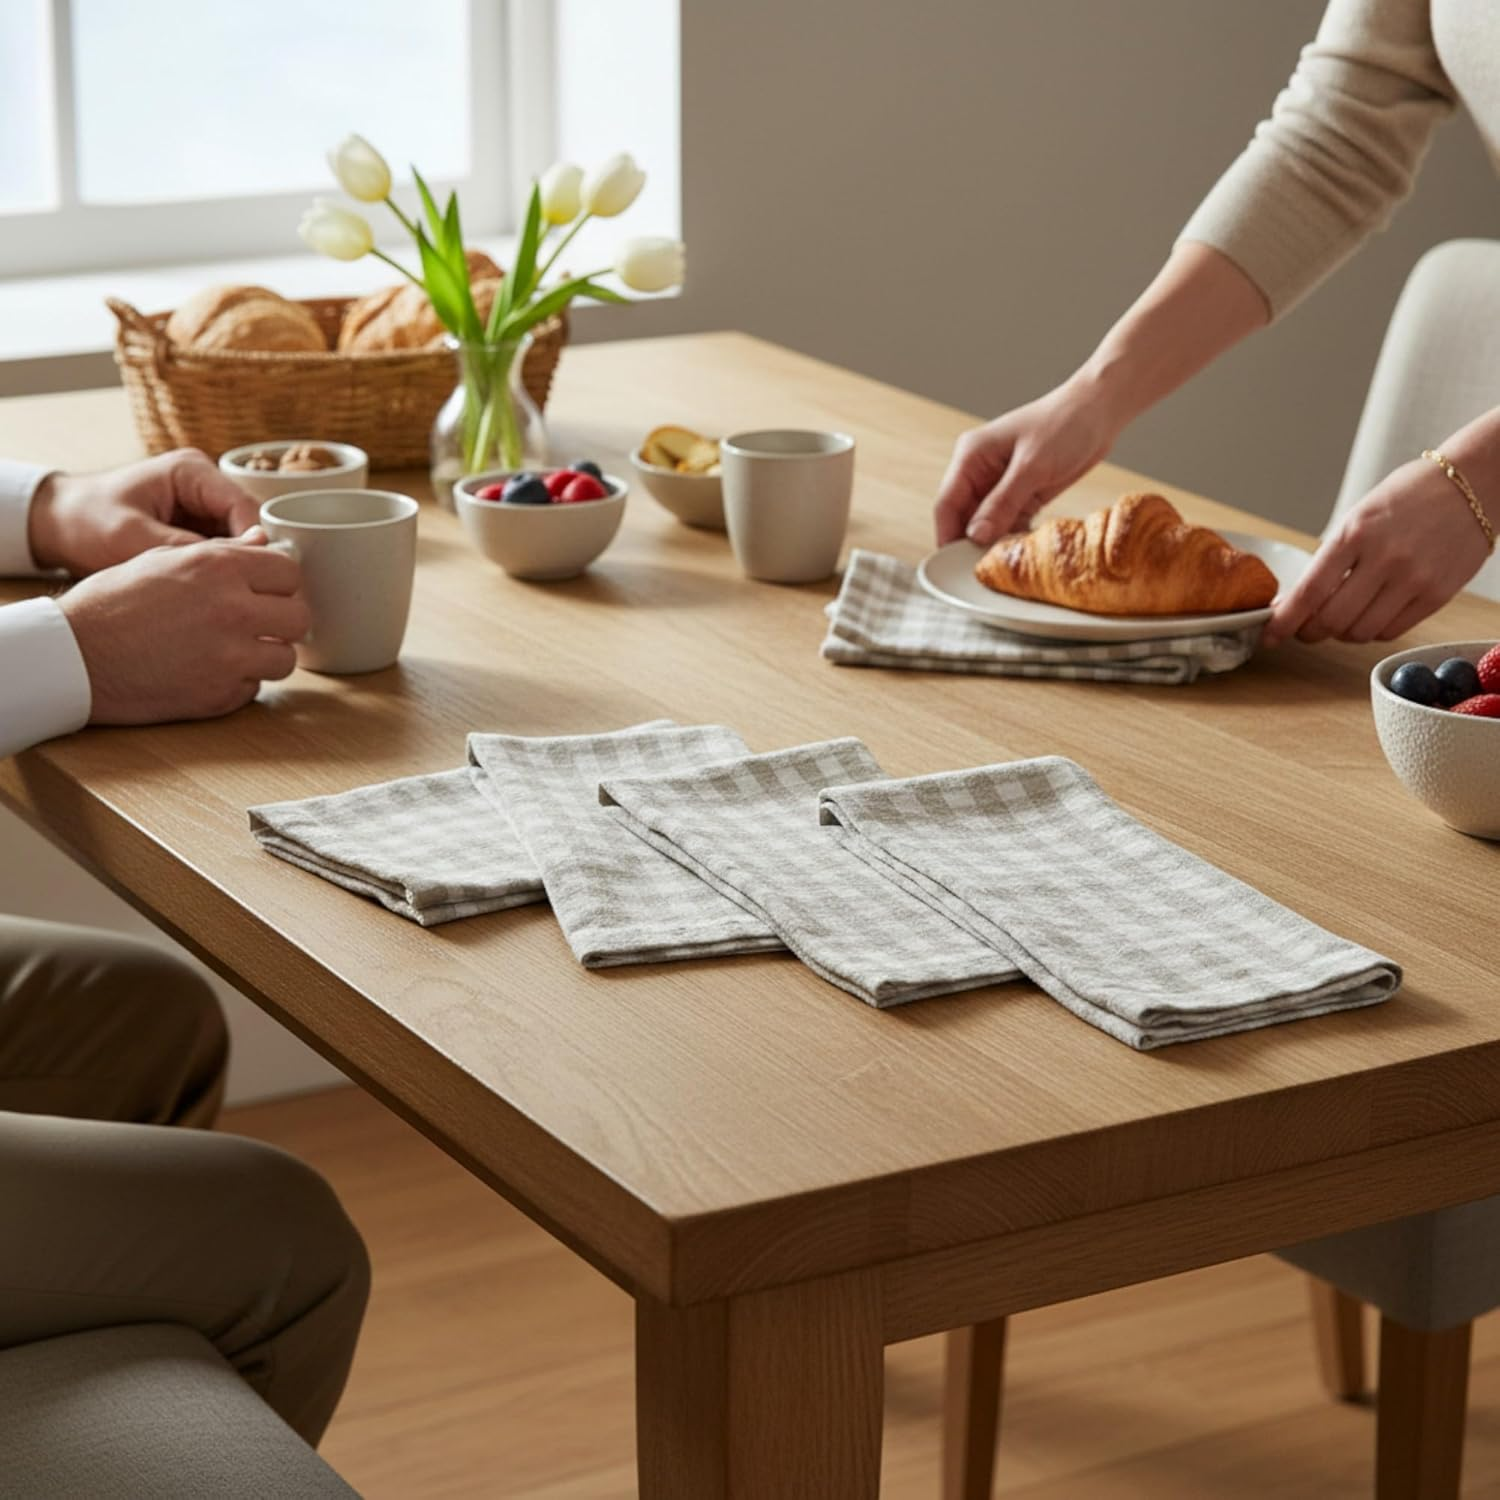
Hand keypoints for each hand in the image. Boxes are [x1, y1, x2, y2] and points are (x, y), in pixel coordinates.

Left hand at [27, 449, 261, 575]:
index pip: (246, 507)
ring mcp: (202, 505)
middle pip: (248, 525)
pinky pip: (222, 550)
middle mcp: (204, 483)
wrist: (56, 525)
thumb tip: (247, 555)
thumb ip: (188, 545)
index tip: (247, 581)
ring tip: (216, 592)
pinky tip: (205, 589)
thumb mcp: (133, 537)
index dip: (254, 546)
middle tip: (232, 593)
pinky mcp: (197, 525)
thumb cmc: (85, 522)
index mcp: (192, 471)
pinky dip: (217, 570)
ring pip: (240, 540)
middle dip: (243, 558)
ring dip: (231, 566)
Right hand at [58, 537, 309, 724]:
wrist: (74, 655)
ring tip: (235, 650)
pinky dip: (239, 683)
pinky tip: (209, 672)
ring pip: (285, 658)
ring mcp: (231, 657)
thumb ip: (222, 554)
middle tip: (259, 623)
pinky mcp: (221, 695)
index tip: (267, 591)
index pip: (290, 572)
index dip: (280, 583)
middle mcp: (234, 610)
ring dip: (266, 655)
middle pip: (299, 617)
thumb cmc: (112, 603)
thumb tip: (264, 545)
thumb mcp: (162, 560)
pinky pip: (254, 688)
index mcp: (220, 568)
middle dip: (282, 620)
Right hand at [933, 374, 1125, 546]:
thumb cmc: (1065, 424)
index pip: (946, 503)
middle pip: (964, 517)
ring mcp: (1000, 483)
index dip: (947, 535)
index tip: (954, 565)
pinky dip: (1013, 537)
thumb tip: (975, 535)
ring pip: (986, 524)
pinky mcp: (1021, 493)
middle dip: (972, 543)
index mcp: (971, 456)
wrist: (1100, 411)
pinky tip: (1024, 549)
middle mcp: (980, 471)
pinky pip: (1008, 523)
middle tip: (986, 569)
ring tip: (1008, 560)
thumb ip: (1003, 502)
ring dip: (995, 542)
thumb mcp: (1033, 466)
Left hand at [1263, 458, 1492, 646]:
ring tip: (1341, 617)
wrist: (1475, 483)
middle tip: (1304, 629)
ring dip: (1341, 633)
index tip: (1269, 635)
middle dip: (1309, 632)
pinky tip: (1370, 614)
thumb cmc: (1410, 496)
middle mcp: (1385, 559)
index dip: (1284, 621)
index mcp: (1356, 533)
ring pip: (1359, 632)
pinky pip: (1391, 631)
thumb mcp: (1360, 515)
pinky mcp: (1437, 595)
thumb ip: (1331, 558)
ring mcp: (1414, 579)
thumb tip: (1297, 601)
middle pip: (1332, 620)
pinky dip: (1372, 631)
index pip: (1310, 591)